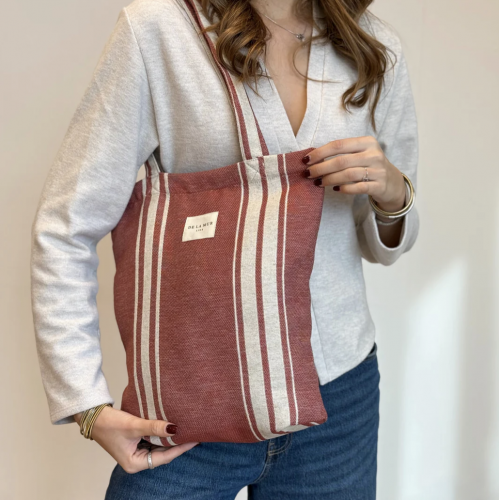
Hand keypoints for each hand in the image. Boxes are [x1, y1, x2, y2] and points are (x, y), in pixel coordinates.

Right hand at [74, 407, 198, 473]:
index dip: (180, 448)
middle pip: (163, 454)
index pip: (164, 457)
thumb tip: (175, 428)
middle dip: (178, 444)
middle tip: (195, 432)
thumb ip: (154, 427)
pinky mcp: (136, 443)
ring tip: (188, 429)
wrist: (93, 415)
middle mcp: (136, 460)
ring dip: (170, 438)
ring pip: (159, 447)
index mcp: (134, 463)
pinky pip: (153, 440)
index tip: (194, 439)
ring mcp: (136, 452)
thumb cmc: (109, 423)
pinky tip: (172, 427)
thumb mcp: (134, 425)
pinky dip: (162, 434)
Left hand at [303, 136, 405, 212]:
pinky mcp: (379, 186)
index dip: (320, 152)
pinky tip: (335, 189)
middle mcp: (374, 154)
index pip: (338, 145)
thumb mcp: (360, 154)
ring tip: (317, 182)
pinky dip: (344, 189)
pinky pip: (357, 188)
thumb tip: (313, 159)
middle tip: (308, 174)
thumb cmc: (369, 165)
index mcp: (367, 142)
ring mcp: (378, 170)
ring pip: (348, 175)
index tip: (306, 160)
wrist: (392, 182)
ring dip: (329, 179)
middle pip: (341, 161)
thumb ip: (342, 153)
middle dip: (321, 168)